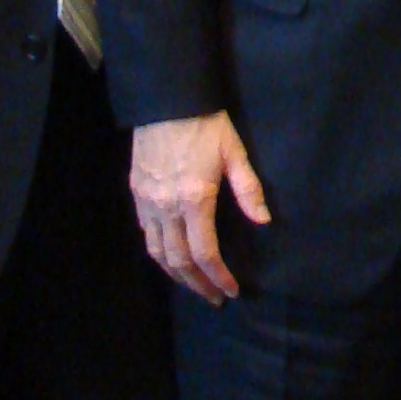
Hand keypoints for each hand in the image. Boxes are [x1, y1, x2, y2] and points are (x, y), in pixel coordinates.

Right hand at [131, 112, 265, 304]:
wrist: (166, 101)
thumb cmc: (205, 124)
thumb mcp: (234, 152)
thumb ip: (248, 190)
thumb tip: (263, 221)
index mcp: (194, 199)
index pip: (205, 253)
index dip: (218, 277)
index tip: (231, 291)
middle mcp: (166, 206)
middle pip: (178, 261)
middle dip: (197, 284)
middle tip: (214, 298)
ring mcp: (148, 201)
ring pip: (157, 252)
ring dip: (176, 274)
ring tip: (194, 285)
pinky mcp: (137, 193)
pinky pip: (146, 234)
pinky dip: (159, 253)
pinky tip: (171, 257)